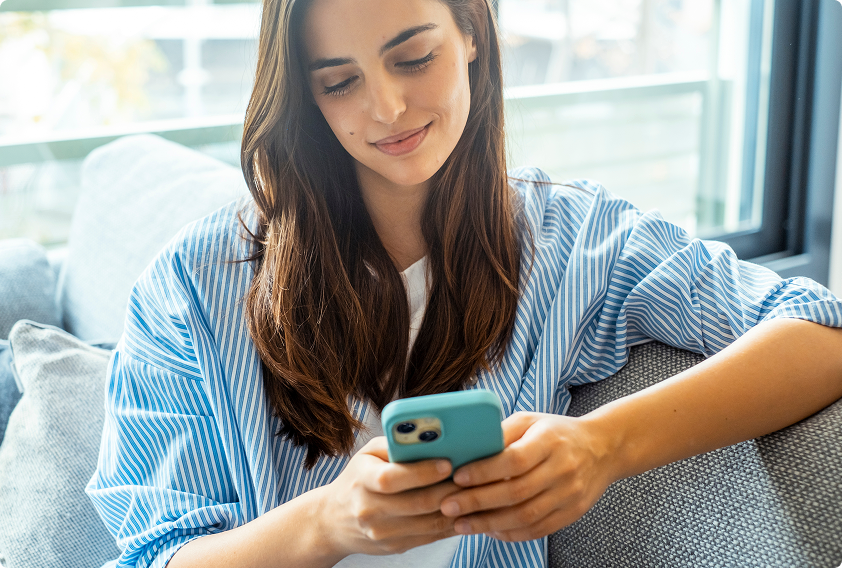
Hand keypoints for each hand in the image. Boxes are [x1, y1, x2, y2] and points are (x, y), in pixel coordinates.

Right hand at [318, 436, 460, 557]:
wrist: (333, 520)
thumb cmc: (357, 478)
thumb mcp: (367, 454)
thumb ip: (395, 445)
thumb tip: (430, 438)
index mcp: (362, 480)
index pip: (392, 478)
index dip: (422, 472)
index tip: (447, 463)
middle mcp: (369, 509)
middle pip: (417, 503)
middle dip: (449, 490)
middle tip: (472, 478)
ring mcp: (381, 532)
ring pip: (429, 523)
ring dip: (456, 509)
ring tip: (474, 493)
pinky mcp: (394, 546)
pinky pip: (430, 537)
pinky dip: (450, 524)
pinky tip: (464, 511)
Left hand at [439, 411, 615, 541]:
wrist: (602, 449)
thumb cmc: (556, 432)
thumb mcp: (530, 420)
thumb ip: (501, 433)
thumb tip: (466, 449)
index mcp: (550, 441)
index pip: (514, 460)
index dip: (484, 471)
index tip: (457, 477)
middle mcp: (562, 469)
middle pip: (516, 492)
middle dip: (477, 502)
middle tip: (448, 506)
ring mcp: (569, 494)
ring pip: (525, 516)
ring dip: (489, 524)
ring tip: (461, 524)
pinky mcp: (572, 513)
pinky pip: (537, 530)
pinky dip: (510, 533)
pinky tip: (488, 530)